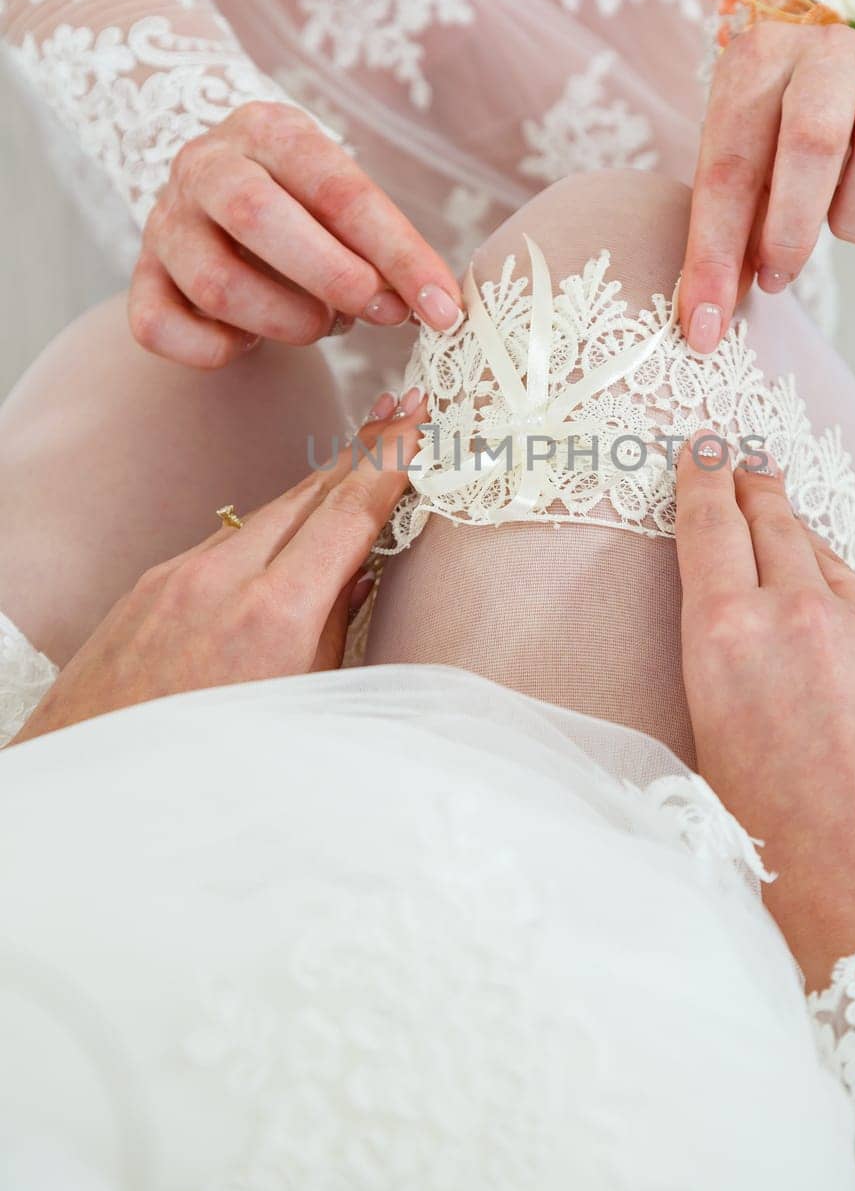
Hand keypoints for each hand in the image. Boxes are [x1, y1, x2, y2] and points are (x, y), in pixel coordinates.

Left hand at [12, 392, 425, 742]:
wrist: (99, 780)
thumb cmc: (215, 768)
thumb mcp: (307, 706)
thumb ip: (336, 629)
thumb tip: (361, 570)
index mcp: (277, 615)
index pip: (349, 513)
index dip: (391, 459)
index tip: (419, 420)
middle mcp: (225, 580)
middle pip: (309, 494)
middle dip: (361, 452)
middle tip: (402, 411)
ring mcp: (180, 576)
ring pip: (266, 514)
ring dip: (316, 489)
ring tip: (360, 461)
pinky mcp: (150, 585)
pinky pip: (223, 541)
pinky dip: (266, 529)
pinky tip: (289, 533)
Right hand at [129, 103, 463, 366]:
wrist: (218, 196)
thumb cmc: (302, 206)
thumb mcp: (343, 201)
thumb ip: (382, 246)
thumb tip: (432, 306)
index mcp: (269, 131)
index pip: (338, 187)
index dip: (398, 253)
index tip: (443, 306)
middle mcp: (206, 166)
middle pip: (258, 216)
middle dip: (333, 277)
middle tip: (380, 314)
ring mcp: (165, 222)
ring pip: (216, 283)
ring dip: (286, 321)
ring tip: (321, 324)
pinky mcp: (141, 278)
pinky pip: (159, 326)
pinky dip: (216, 349)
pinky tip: (251, 342)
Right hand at [674, 443, 854, 987]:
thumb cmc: (770, 846)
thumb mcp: (707, 744)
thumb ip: (720, 666)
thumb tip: (729, 631)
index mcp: (723, 638)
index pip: (708, 527)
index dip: (701, 479)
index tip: (701, 450)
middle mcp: (795, 617)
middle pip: (770, 522)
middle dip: (751, 486)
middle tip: (742, 463)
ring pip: (824, 560)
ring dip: (798, 535)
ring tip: (782, 517)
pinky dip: (842, 596)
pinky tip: (832, 608)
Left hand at [679, 22, 854, 352]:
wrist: (825, 83)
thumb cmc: (769, 139)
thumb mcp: (735, 175)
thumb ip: (723, 239)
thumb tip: (708, 324)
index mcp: (756, 62)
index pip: (728, 168)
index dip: (714, 257)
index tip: (705, 329)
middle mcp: (826, 53)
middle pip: (816, 141)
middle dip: (792, 230)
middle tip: (778, 273)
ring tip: (840, 222)